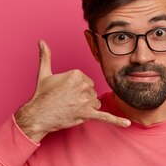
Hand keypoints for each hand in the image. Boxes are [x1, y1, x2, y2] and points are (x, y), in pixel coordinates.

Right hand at [14, 40, 130, 141]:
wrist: (37, 114)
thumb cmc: (41, 95)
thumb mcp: (44, 73)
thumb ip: (46, 56)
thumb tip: (41, 41)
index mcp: (77, 73)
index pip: (87, 82)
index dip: (78, 90)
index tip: (66, 93)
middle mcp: (83, 85)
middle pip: (92, 93)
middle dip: (83, 99)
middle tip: (67, 102)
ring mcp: (85, 100)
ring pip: (95, 104)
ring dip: (87, 109)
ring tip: (71, 109)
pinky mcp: (86, 113)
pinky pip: (104, 117)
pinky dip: (116, 121)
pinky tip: (127, 124)